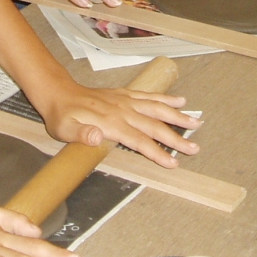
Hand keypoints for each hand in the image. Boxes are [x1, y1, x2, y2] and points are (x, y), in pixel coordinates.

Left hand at [34, 78, 202, 167]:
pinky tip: (181, 99)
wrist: (59, 93)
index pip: (139, 140)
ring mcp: (125, 101)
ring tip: (196, 123)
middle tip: (195, 148)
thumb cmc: (62, 116)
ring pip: (157, 108)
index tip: (173, 163)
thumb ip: (81, 135)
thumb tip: (97, 137)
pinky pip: (149, 96)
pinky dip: (166, 98)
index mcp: (110, 123)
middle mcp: (122, 111)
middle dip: (176, 138)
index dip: (157, 153)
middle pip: (154, 125)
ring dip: (177, 116)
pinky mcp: (125, 95)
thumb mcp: (64, 130)